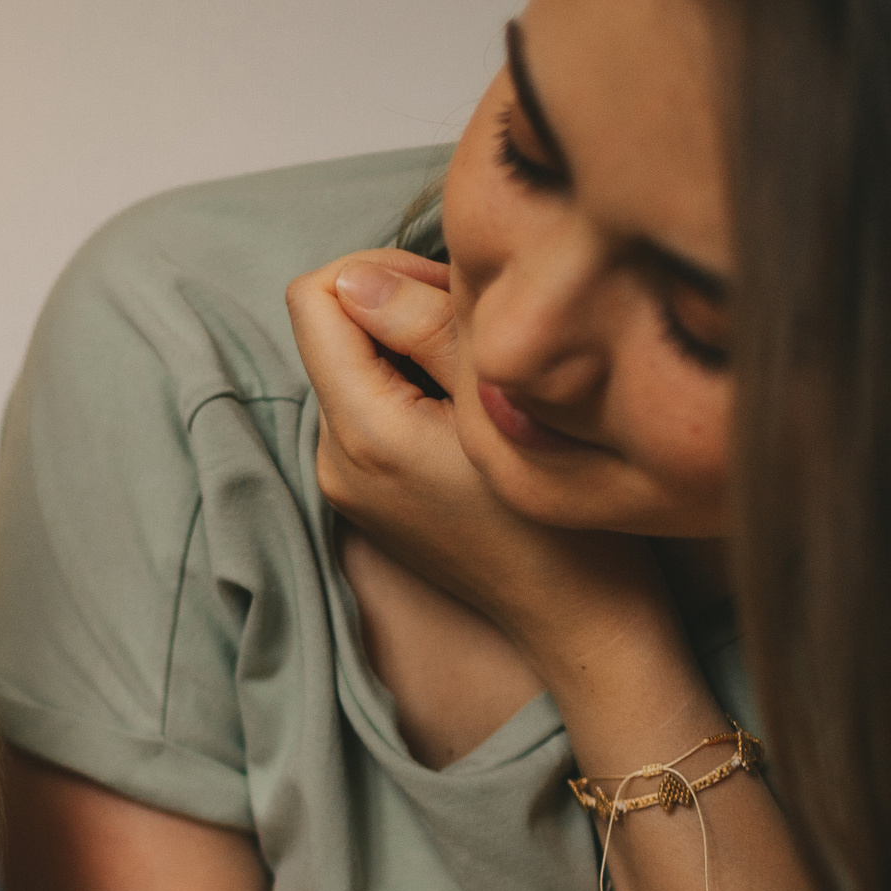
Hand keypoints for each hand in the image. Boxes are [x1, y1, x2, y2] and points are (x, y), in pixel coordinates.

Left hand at [284, 249, 670, 671]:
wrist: (577, 620)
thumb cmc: (564, 516)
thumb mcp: (503, 399)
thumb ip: (426, 327)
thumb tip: (356, 277)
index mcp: (360, 431)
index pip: (313, 297)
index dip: (380, 270)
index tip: (449, 292)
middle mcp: (333, 460)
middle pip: (330, 331)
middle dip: (398, 309)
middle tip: (482, 335)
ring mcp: (346, 483)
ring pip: (353, 367)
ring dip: (409, 350)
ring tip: (485, 378)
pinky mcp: (368, 495)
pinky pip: (370, 409)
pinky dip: (413, 388)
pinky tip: (473, 413)